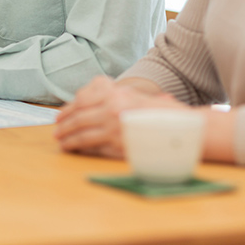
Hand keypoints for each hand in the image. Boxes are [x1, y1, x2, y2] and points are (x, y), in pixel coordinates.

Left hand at [54, 76, 183, 157]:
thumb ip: (117, 97)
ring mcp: (115, 128)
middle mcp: (113, 108)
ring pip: (83, 134)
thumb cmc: (166, 114)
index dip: (68, 110)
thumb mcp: (140, 97)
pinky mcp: (119, 146)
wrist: (188, 130)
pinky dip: (81, 149)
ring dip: (69, 139)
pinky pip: (94, 148)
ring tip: (61, 143)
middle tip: (56, 132)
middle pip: (79, 118)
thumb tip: (93, 99)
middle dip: (65, 126)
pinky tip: (75, 150)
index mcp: (117, 94)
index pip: (83, 100)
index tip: (59, 116)